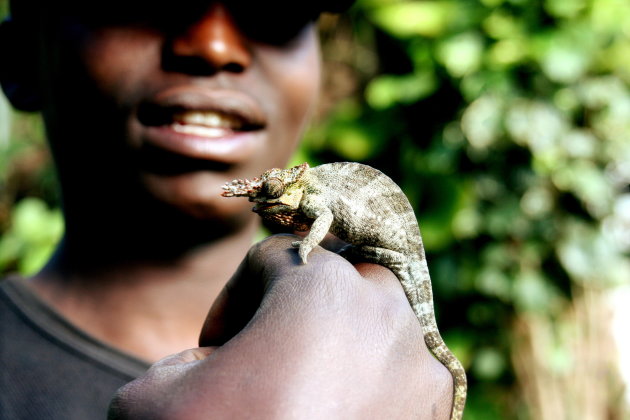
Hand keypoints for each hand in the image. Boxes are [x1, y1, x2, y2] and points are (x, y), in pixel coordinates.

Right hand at [108, 235, 452, 418]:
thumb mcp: (153, 398)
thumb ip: (183, 356)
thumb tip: (214, 365)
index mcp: (321, 287)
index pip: (271, 259)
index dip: (234, 300)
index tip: (217, 350)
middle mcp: (384, 314)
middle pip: (337, 282)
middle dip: (299, 312)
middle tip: (267, 361)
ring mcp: (418, 365)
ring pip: (376, 324)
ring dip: (341, 344)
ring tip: (306, 391)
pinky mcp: (436, 413)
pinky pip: (401, 375)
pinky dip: (372, 385)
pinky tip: (337, 416)